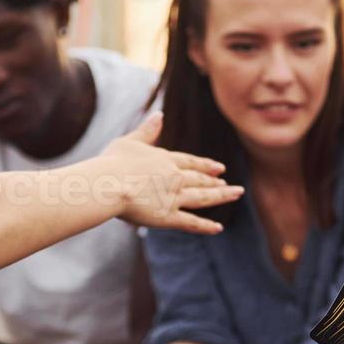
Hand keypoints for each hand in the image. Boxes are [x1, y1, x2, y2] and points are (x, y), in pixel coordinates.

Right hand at [95, 113, 244, 233]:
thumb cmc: (112, 162)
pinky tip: (218, 228)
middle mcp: (174, 177)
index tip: (220, 168)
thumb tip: (159, 114)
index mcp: (165, 159)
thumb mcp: (130, 141)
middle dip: (215, 181)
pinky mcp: (167, 217)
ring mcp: (173, 197)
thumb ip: (147, 130)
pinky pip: (191, 222)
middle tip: (229, 184)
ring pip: (202, 197)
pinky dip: (205, 226)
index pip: (191, 162)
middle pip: (200, 179)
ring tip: (236, 194)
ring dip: (221, 196)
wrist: (107, 185)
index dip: (206, 165)